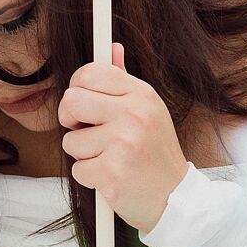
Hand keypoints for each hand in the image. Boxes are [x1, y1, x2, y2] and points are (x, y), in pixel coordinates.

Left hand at [58, 44, 187, 232]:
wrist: (176, 198)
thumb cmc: (155, 154)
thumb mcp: (148, 111)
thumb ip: (124, 81)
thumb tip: (112, 47)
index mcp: (141, 94)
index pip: (89, 73)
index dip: (77, 88)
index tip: (83, 105)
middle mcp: (134, 114)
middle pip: (71, 101)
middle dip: (70, 120)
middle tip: (85, 131)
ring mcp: (124, 143)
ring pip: (70, 141)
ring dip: (83, 155)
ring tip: (109, 159)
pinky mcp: (112, 173)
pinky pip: (78, 170)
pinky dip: (90, 177)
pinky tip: (112, 177)